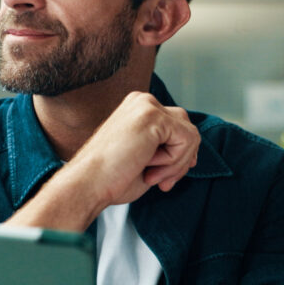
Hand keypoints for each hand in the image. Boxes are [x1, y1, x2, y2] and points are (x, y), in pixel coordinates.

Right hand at [69, 92, 199, 206]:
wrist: (90, 182)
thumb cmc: (112, 176)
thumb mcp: (146, 156)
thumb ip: (166, 147)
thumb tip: (193, 152)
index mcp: (138, 108)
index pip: (177, 127)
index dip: (178, 157)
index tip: (163, 179)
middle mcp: (143, 101)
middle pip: (187, 128)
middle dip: (181, 160)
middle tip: (161, 182)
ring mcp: (148, 106)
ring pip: (190, 135)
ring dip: (177, 164)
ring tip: (151, 175)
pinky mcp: (153, 116)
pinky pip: (187, 140)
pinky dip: (174, 162)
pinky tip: (149, 166)